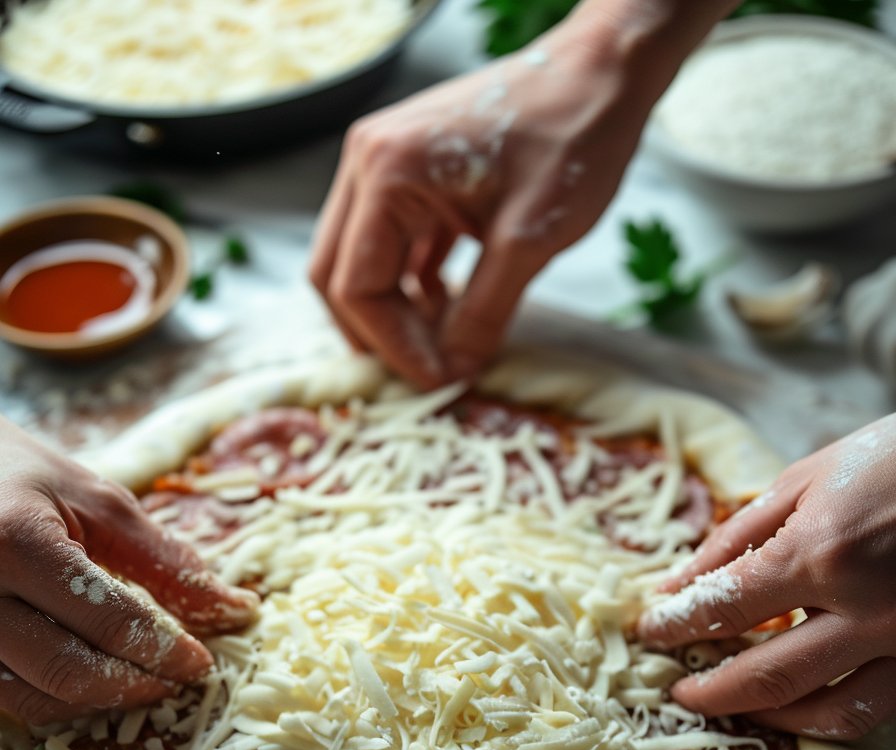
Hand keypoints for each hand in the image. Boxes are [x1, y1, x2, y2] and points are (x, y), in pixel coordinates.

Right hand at [0, 418, 257, 724]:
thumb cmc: (15, 474)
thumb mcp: (94, 499)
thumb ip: (163, 560)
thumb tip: (232, 609)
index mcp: (17, 543)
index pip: (109, 621)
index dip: (166, 650)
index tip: (201, 662)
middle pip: (70, 672)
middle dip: (136, 684)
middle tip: (177, 679)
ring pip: (37, 700)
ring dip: (99, 701)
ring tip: (141, 680)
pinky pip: (8, 699)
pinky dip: (59, 700)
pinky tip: (93, 680)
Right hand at [310, 18, 664, 385]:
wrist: (604, 75)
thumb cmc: (572, 138)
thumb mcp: (529, 242)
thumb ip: (483, 314)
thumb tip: (453, 372)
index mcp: (386, 173)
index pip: (356, 287)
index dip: (393, 347)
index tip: (439, 381)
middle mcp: (370, 163)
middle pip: (340, 276)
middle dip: (381, 335)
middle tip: (430, 374)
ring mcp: (387, 165)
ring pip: (363, 263)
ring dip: (397, 313)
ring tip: (445, 349)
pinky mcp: (414, 174)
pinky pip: (395, 245)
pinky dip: (414, 286)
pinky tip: (452, 311)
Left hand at [637, 416, 895, 739]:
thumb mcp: (811, 476)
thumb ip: (741, 535)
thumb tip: (682, 581)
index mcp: (821, 553)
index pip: (722, 608)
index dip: (675, 625)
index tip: (651, 632)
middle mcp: (863, 609)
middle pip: (764, 677)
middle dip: (709, 691)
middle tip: (678, 691)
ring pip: (827, 712)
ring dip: (770, 718)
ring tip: (737, 705)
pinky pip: (875, 706)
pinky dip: (829, 715)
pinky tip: (801, 703)